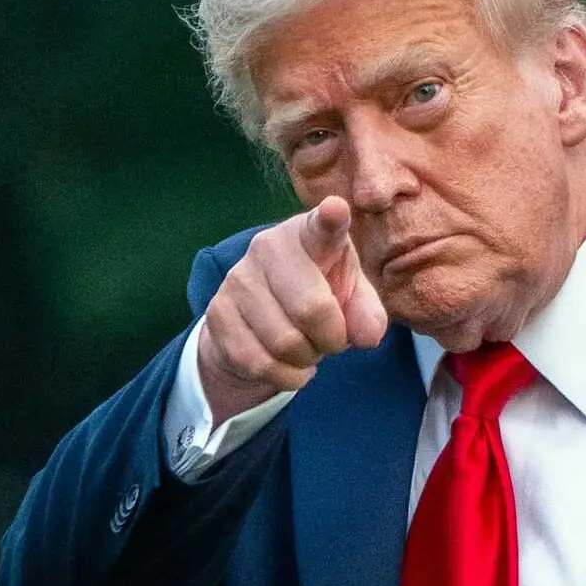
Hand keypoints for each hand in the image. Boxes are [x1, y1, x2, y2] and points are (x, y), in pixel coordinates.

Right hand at [197, 196, 387, 424]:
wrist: (259, 321)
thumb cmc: (318, 296)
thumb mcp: (351, 299)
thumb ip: (368, 314)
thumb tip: (367, 335)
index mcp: (310, 235)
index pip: (322, 227)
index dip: (331, 219)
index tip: (337, 209)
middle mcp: (268, 247)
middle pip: (311, 309)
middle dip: (331, 339)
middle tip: (332, 339)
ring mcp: (237, 279)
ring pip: (284, 342)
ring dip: (307, 359)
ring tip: (307, 348)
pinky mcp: (217, 313)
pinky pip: (260, 362)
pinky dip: (286, 376)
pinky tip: (289, 365)